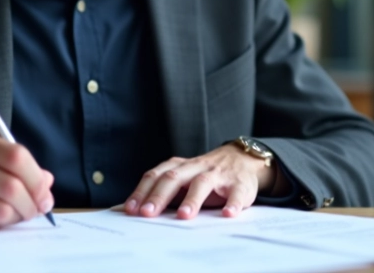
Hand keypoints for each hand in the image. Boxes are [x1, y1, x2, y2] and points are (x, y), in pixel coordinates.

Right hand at [0, 129, 54, 229]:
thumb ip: (16, 165)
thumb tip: (47, 183)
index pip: (17, 156)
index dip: (37, 178)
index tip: (44, 192)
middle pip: (12, 187)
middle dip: (32, 204)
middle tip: (37, 210)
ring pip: (2, 210)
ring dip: (18, 218)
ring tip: (18, 215)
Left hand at [124, 145, 277, 219]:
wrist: (243, 159)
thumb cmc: (205, 174)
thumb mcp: (183, 177)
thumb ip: (162, 190)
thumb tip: (132, 209)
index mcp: (179, 166)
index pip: (156, 176)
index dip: (142, 191)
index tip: (131, 209)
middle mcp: (196, 167)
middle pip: (174, 178)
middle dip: (159, 195)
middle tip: (148, 213)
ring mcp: (218, 175)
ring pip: (202, 183)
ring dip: (192, 200)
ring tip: (183, 216)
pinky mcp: (239, 184)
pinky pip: (236, 193)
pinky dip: (232, 203)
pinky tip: (228, 214)